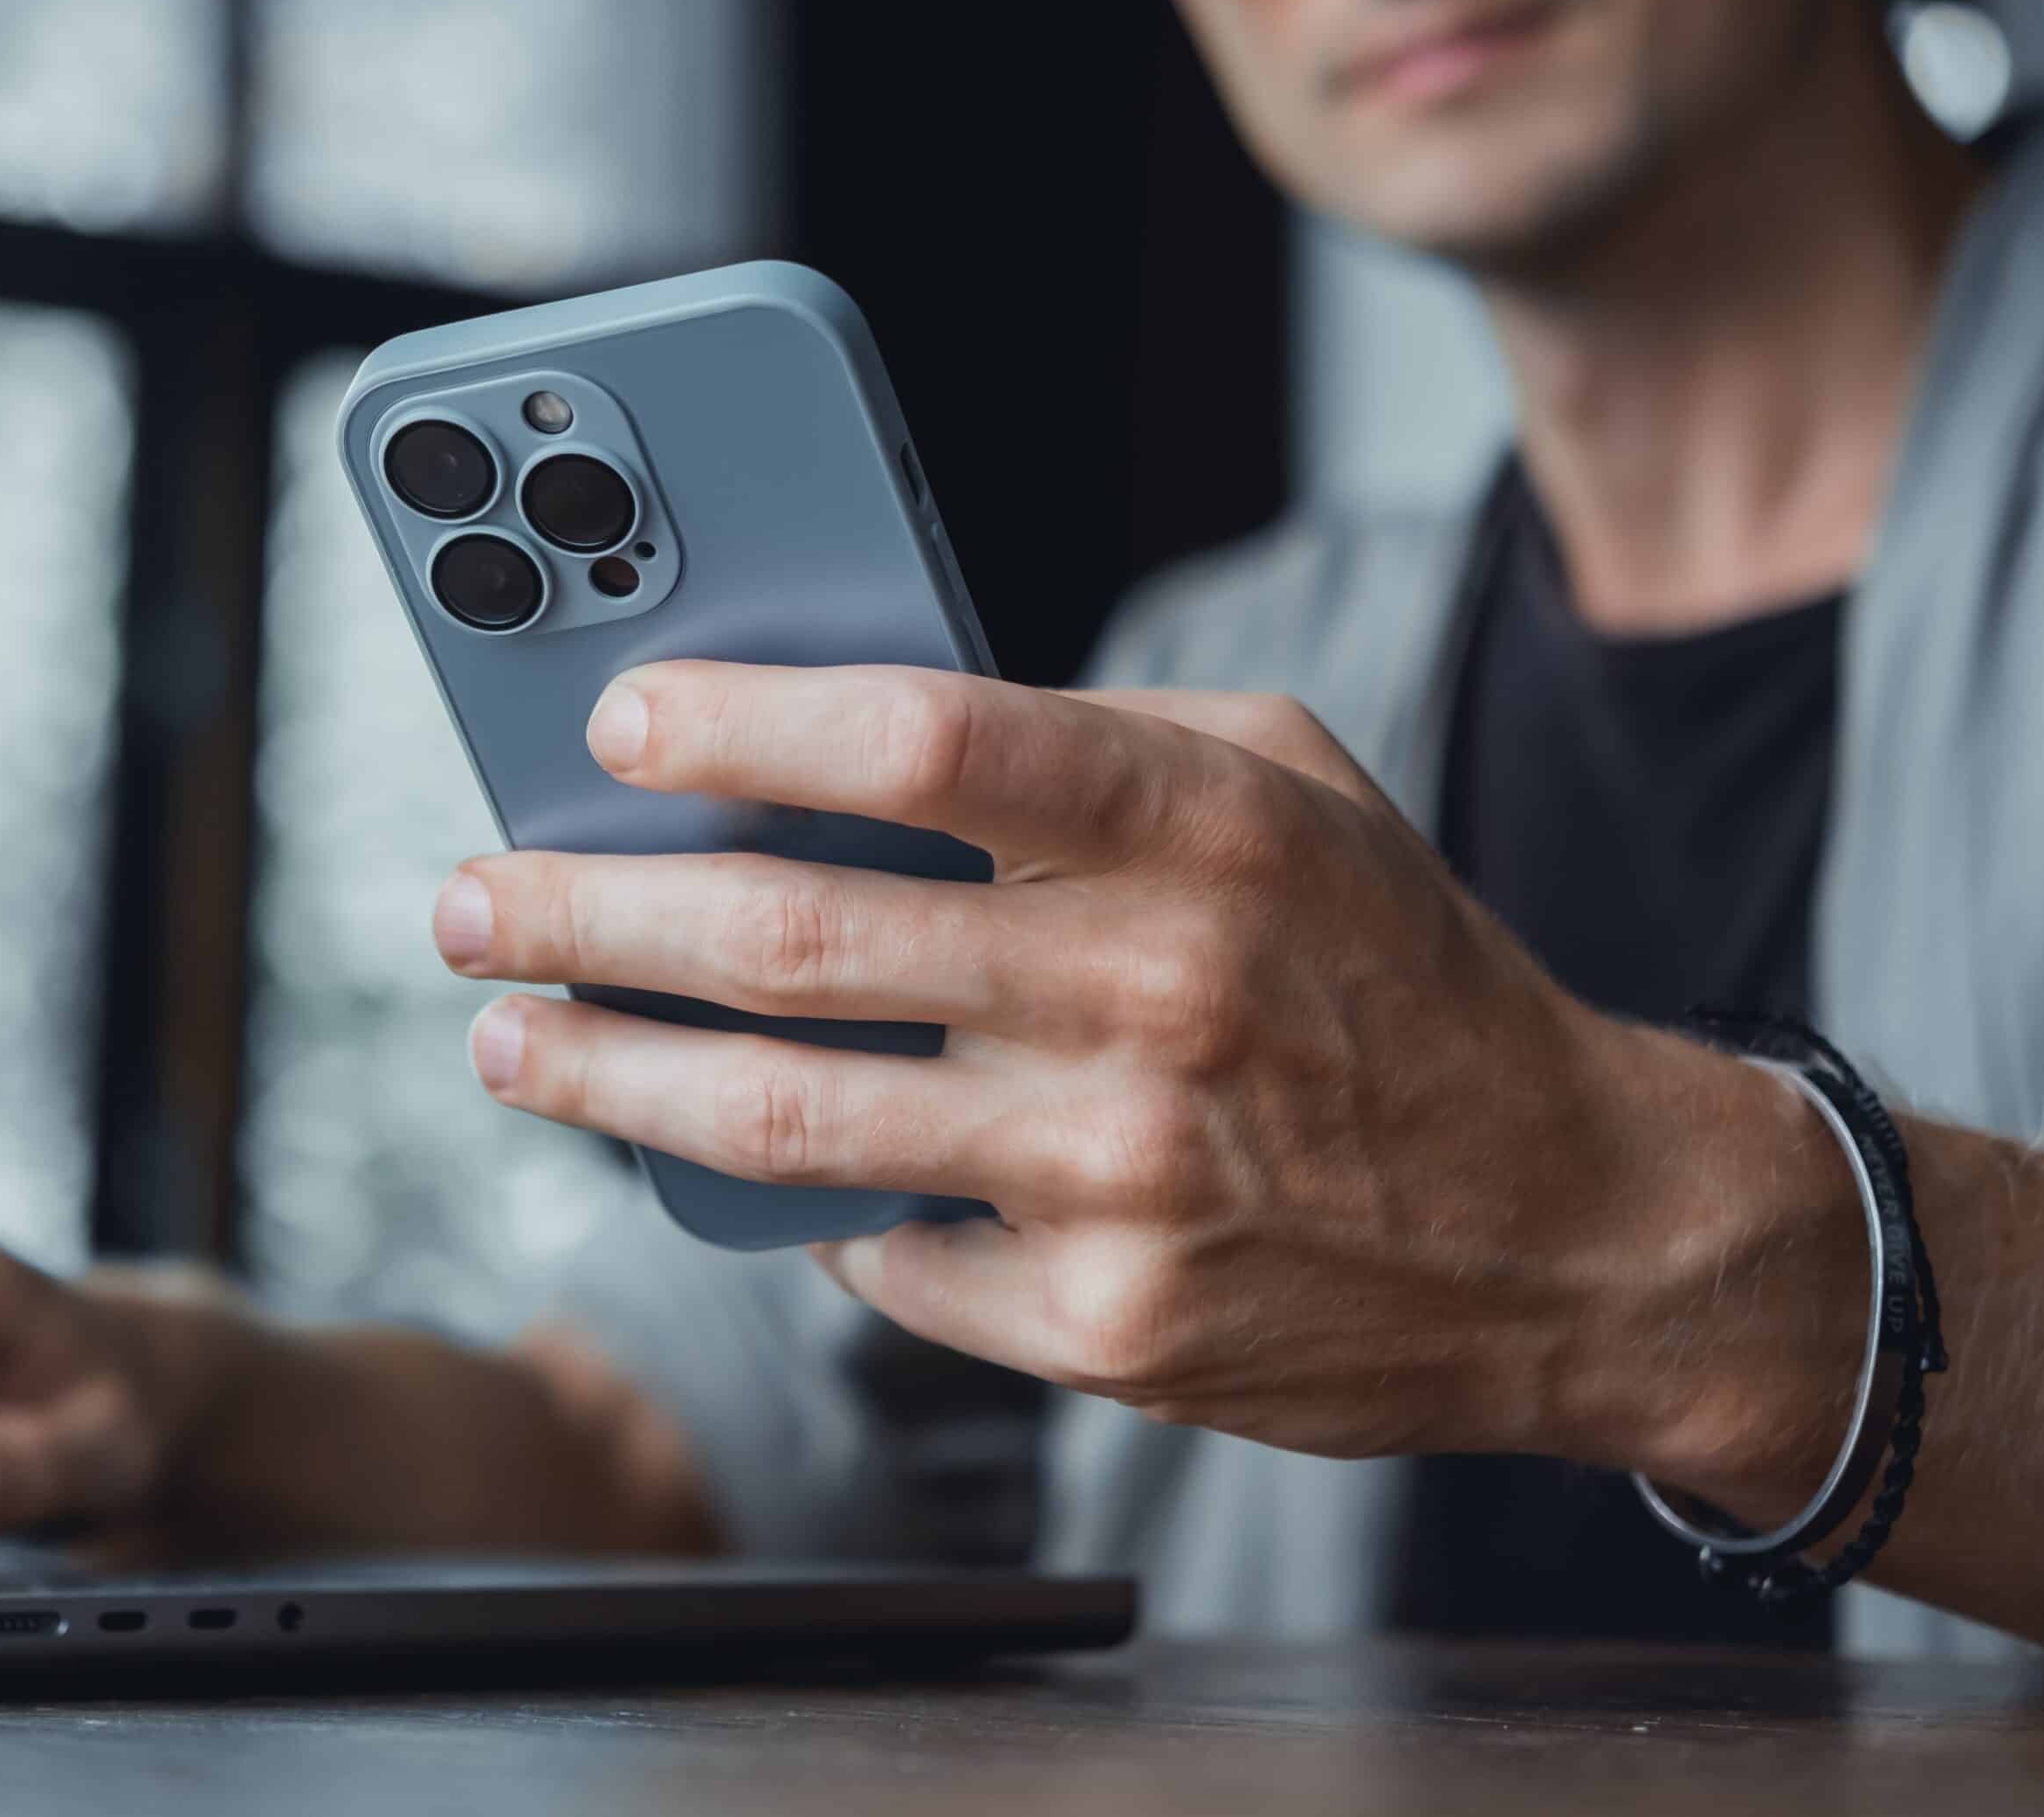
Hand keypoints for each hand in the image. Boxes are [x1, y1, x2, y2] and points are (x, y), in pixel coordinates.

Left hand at [431, 664, 1863, 1496]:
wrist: (1572, 1223)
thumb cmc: (1392, 967)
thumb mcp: (1287, 786)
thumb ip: (1081, 743)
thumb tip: (817, 747)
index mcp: (1206, 828)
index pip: (928, 741)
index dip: (744, 721)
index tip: (614, 719)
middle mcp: (1160, 998)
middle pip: (798, 938)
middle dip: (587, 913)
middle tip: (471, 896)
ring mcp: (1127, 1179)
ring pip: (789, 1120)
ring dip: (605, 1076)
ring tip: (504, 1037)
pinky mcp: (1111, 1326)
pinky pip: (884, 1253)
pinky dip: (788, 1205)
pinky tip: (712, 1159)